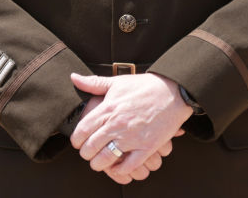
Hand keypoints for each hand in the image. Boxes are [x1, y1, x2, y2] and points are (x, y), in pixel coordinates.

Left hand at [70, 72, 192, 181]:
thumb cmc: (146, 86)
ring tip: (101, 162)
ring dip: (99, 164)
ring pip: (105, 159)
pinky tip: (118, 165)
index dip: (76, 140)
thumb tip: (74, 77)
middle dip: (86, 154)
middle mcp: (117, 124)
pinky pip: (127, 166)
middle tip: (89, 153)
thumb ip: (94, 83)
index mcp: (108, 108)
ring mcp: (132, 137)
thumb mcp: (118, 82)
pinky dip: (120, 170)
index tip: (79, 142)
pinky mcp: (147, 147)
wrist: (174, 91)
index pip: (82, 131)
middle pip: (90, 148)